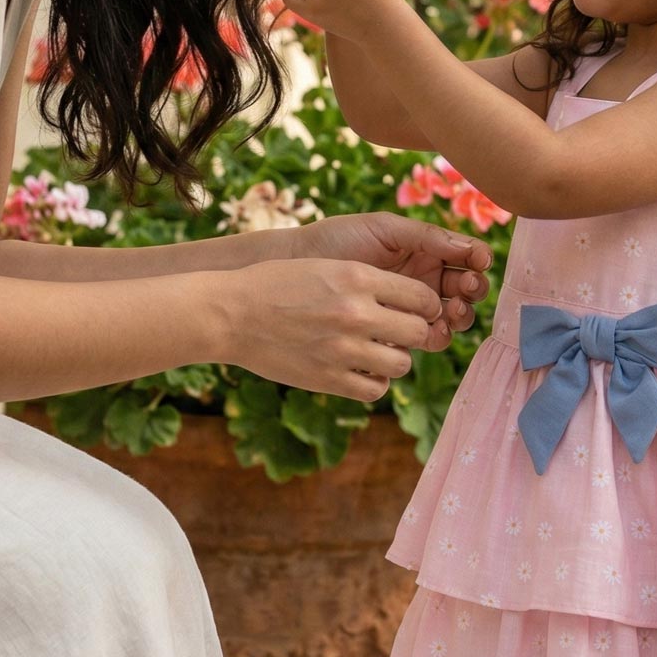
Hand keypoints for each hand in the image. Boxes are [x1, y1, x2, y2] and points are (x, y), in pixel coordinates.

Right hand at [221, 256, 445, 401]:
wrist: (231, 313)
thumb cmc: (276, 284)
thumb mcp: (327, 268)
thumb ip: (367, 283)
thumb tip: (407, 301)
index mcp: (358, 277)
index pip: (422, 297)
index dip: (426, 305)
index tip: (417, 309)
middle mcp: (356, 313)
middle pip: (419, 332)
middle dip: (415, 332)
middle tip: (400, 331)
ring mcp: (343, 349)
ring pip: (402, 364)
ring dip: (395, 358)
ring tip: (376, 350)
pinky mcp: (328, 379)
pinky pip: (375, 388)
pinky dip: (374, 381)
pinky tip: (360, 368)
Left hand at [291, 212, 492, 348]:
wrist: (295, 269)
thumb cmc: (337, 240)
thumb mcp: (383, 229)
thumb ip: (426, 236)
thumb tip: (471, 248)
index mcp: (425, 250)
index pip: (466, 257)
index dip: (478, 260)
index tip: (478, 261)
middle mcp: (424, 279)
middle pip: (465, 289)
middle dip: (472, 289)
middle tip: (464, 288)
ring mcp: (410, 308)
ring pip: (451, 317)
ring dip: (459, 315)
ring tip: (451, 311)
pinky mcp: (393, 333)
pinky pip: (425, 339)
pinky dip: (435, 336)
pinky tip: (431, 331)